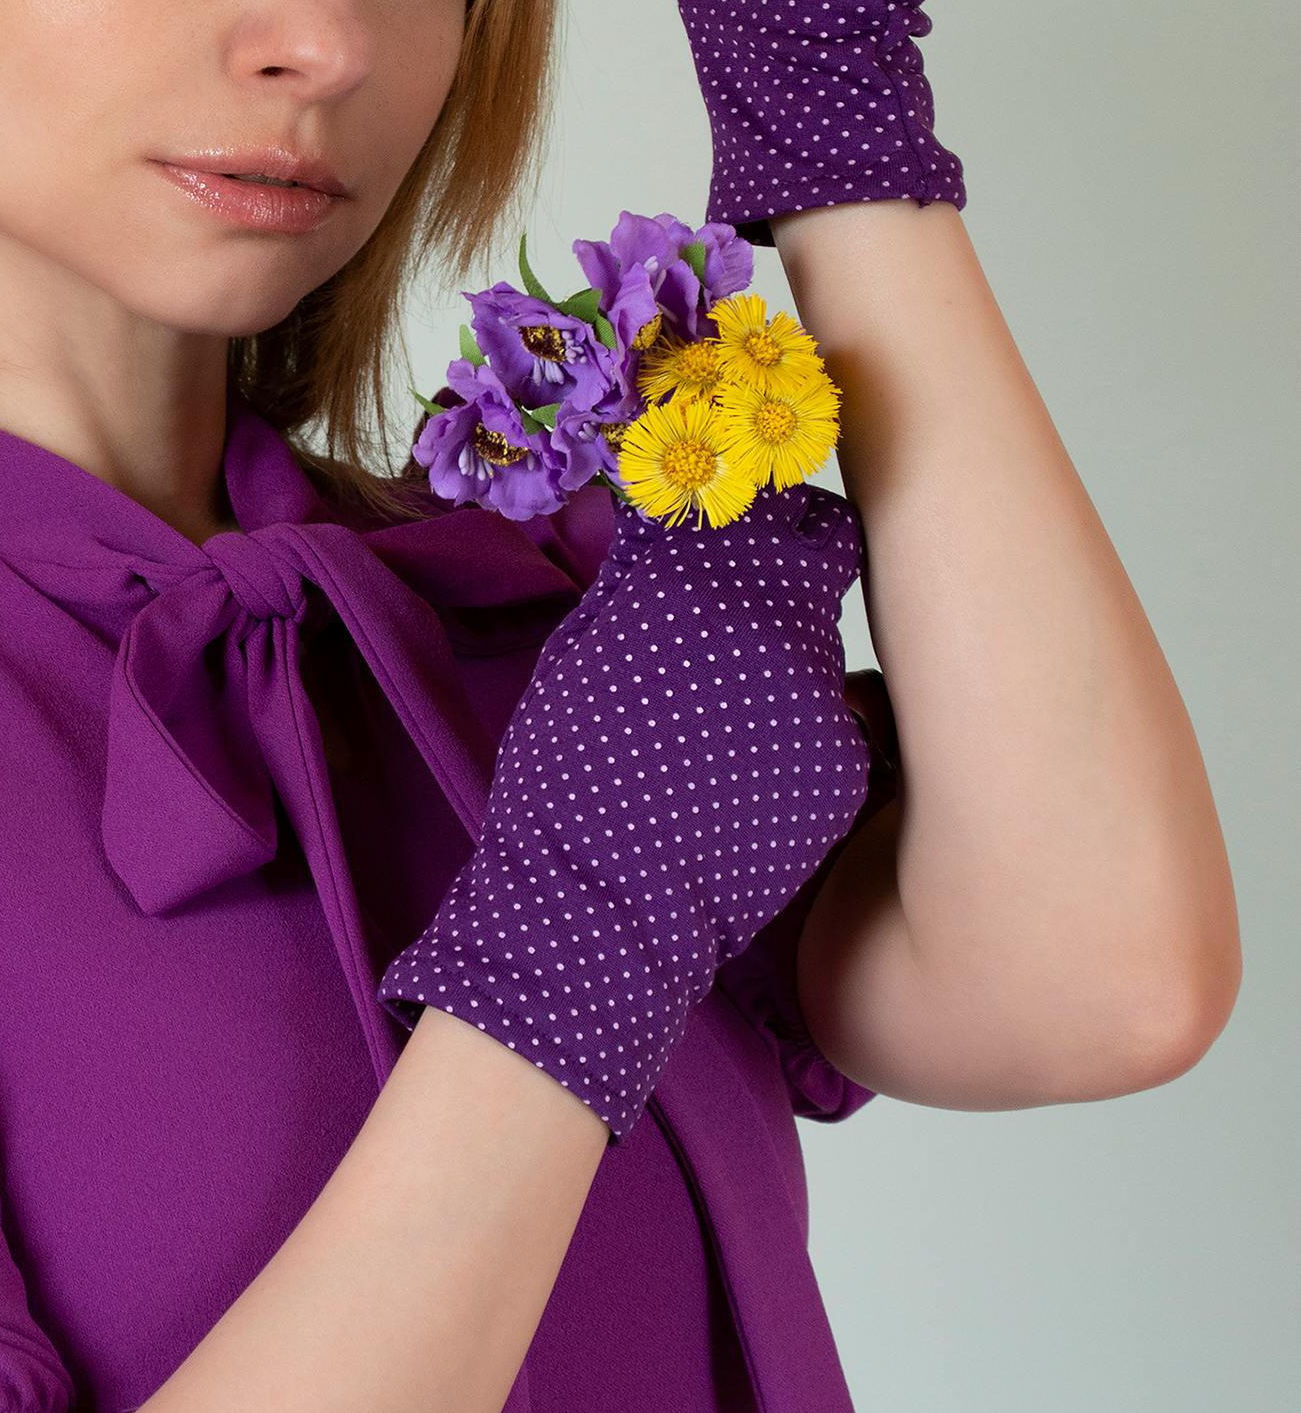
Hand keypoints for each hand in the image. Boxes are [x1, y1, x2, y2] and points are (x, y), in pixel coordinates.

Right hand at [378, 485, 872, 1136]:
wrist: (604, 908)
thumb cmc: (567, 779)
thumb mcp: (581, 651)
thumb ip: (642, 574)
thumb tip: (671, 516)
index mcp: (698, 581)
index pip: (771, 504)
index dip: (767, 509)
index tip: (753, 519)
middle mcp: (776, 622)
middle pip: (815, 560)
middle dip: (790, 572)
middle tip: (754, 606)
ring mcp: (821, 694)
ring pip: (823, 644)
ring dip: (791, 658)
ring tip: (730, 715)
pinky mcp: (845, 761)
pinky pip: (834, 718)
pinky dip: (801, 729)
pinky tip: (747, 770)